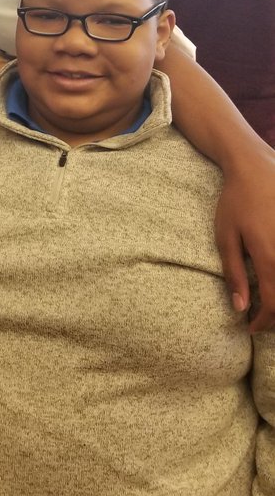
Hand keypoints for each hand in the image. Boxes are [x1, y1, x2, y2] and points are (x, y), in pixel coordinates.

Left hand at [216, 142, 274, 332]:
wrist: (256, 168)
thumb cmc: (236, 201)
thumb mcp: (226, 237)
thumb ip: (234, 273)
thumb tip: (239, 307)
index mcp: (270, 258)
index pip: (274, 305)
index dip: (264, 322)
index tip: (251, 327)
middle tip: (263, 319)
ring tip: (271, 303)